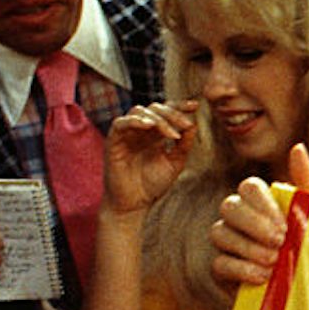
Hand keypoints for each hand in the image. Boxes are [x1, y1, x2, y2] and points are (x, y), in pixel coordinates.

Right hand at [105, 99, 197, 213]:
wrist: (134, 203)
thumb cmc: (153, 184)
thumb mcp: (174, 163)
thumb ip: (184, 145)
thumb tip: (194, 124)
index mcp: (156, 134)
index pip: (167, 112)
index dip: (180, 106)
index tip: (195, 106)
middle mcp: (141, 130)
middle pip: (155, 108)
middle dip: (172, 114)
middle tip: (186, 124)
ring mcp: (127, 134)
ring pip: (139, 111)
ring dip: (158, 118)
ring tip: (171, 133)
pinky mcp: (113, 140)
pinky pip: (120, 123)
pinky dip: (135, 121)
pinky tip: (149, 125)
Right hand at [208, 143, 308, 288]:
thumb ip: (308, 180)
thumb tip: (297, 147)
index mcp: (263, 201)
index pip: (249, 187)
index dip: (262, 204)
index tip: (285, 225)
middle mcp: (241, 218)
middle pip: (229, 206)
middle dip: (254, 224)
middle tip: (280, 242)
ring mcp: (230, 243)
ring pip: (219, 233)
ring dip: (247, 247)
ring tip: (274, 261)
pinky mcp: (225, 271)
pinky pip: (219, 263)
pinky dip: (241, 269)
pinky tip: (263, 277)